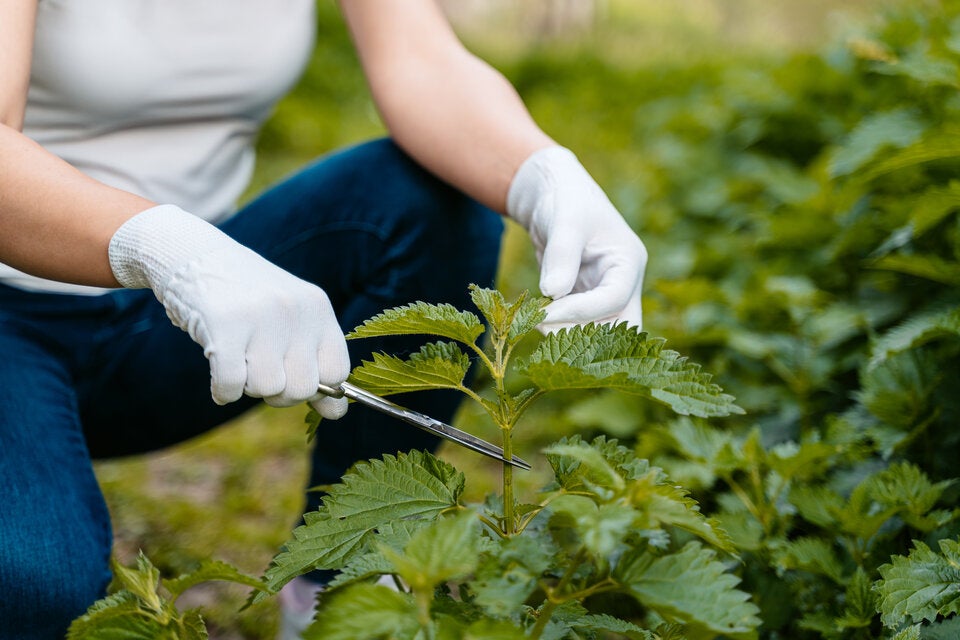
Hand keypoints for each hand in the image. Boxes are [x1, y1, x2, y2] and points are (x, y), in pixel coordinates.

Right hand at [108, 205, 349, 417]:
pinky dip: (223, 390)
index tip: (290, 376)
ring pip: (266, 388)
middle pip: (302, 388)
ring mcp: (261, 315)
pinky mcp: (224, 324)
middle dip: (278, 392)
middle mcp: (295, 309)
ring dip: (247, 387)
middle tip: (258, 368)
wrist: (193, 257)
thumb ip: (316, 366)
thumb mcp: (290, 323)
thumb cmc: (246, 300)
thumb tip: (338, 415)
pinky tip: (218, 373)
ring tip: (237, 359)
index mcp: (318, 308)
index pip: (337, 372)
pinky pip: (231, 386)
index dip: (314, 388)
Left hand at [507, 146, 645, 331]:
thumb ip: (562, 254)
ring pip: (597, 331)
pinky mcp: (585, 300)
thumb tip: (553, 292)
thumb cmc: (565, 199)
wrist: (553, 195)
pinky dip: (557, 326)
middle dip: (585, 335)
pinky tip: (533, 317)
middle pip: (619, 328)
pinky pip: (577, 324)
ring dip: (567, 331)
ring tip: (532, 319)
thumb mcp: (565, 220)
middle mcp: (623, 283)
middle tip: (544, 328)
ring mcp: (605, 294)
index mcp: (629, 262)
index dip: (580, 312)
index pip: (613, 300)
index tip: (544, 314)